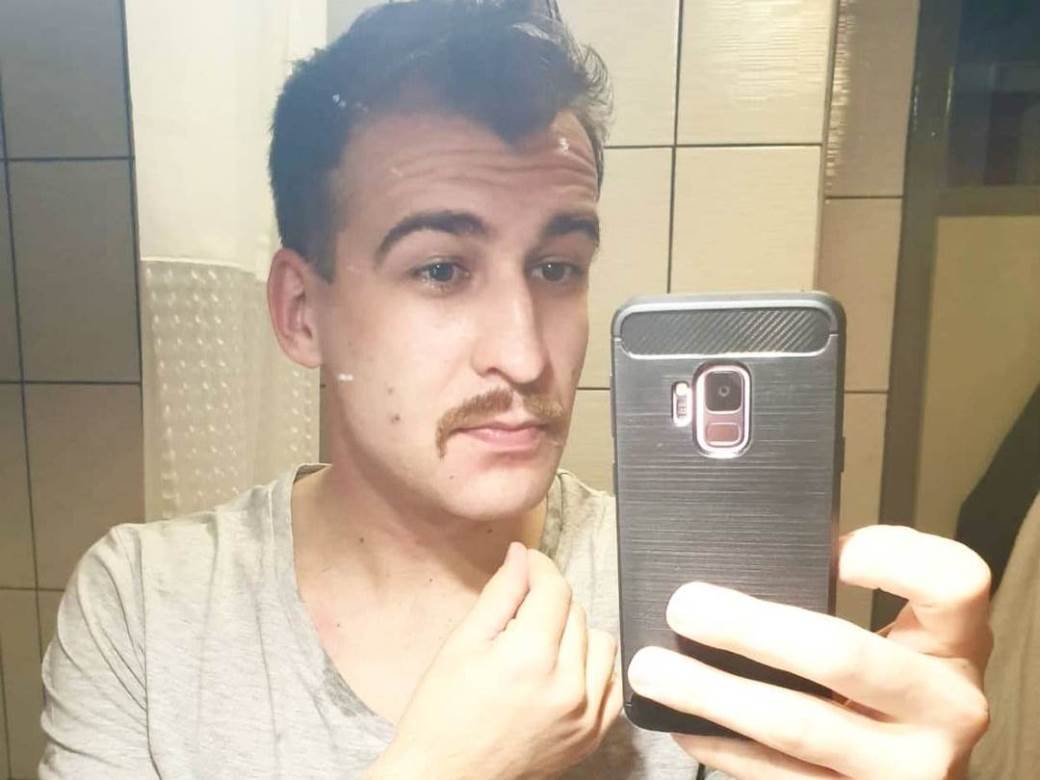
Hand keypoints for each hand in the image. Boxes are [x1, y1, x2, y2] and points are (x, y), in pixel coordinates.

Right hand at [368, 543, 621, 779]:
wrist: (446, 777)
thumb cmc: (443, 712)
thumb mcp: (463, 643)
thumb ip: (500, 594)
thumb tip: (522, 554)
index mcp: (530, 657)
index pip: (555, 590)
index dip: (540, 567)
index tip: (527, 563)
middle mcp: (568, 685)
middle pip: (576, 612)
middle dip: (549, 601)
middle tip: (518, 613)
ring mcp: (586, 714)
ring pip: (600, 641)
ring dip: (574, 632)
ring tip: (540, 643)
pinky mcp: (593, 735)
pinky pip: (611, 681)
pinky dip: (592, 667)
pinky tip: (563, 670)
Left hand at [628, 525, 991, 778]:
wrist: (919, 765)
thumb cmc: (889, 680)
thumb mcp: (895, 632)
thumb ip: (841, 594)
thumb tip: (735, 562)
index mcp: (956, 642)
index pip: (953, 583)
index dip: (896, 557)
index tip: (835, 549)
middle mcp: (948, 707)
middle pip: (843, 655)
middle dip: (749, 629)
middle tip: (684, 607)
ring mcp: (911, 769)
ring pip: (800, 726)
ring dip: (714, 695)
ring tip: (653, 671)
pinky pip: (783, 777)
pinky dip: (726, 748)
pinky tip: (686, 725)